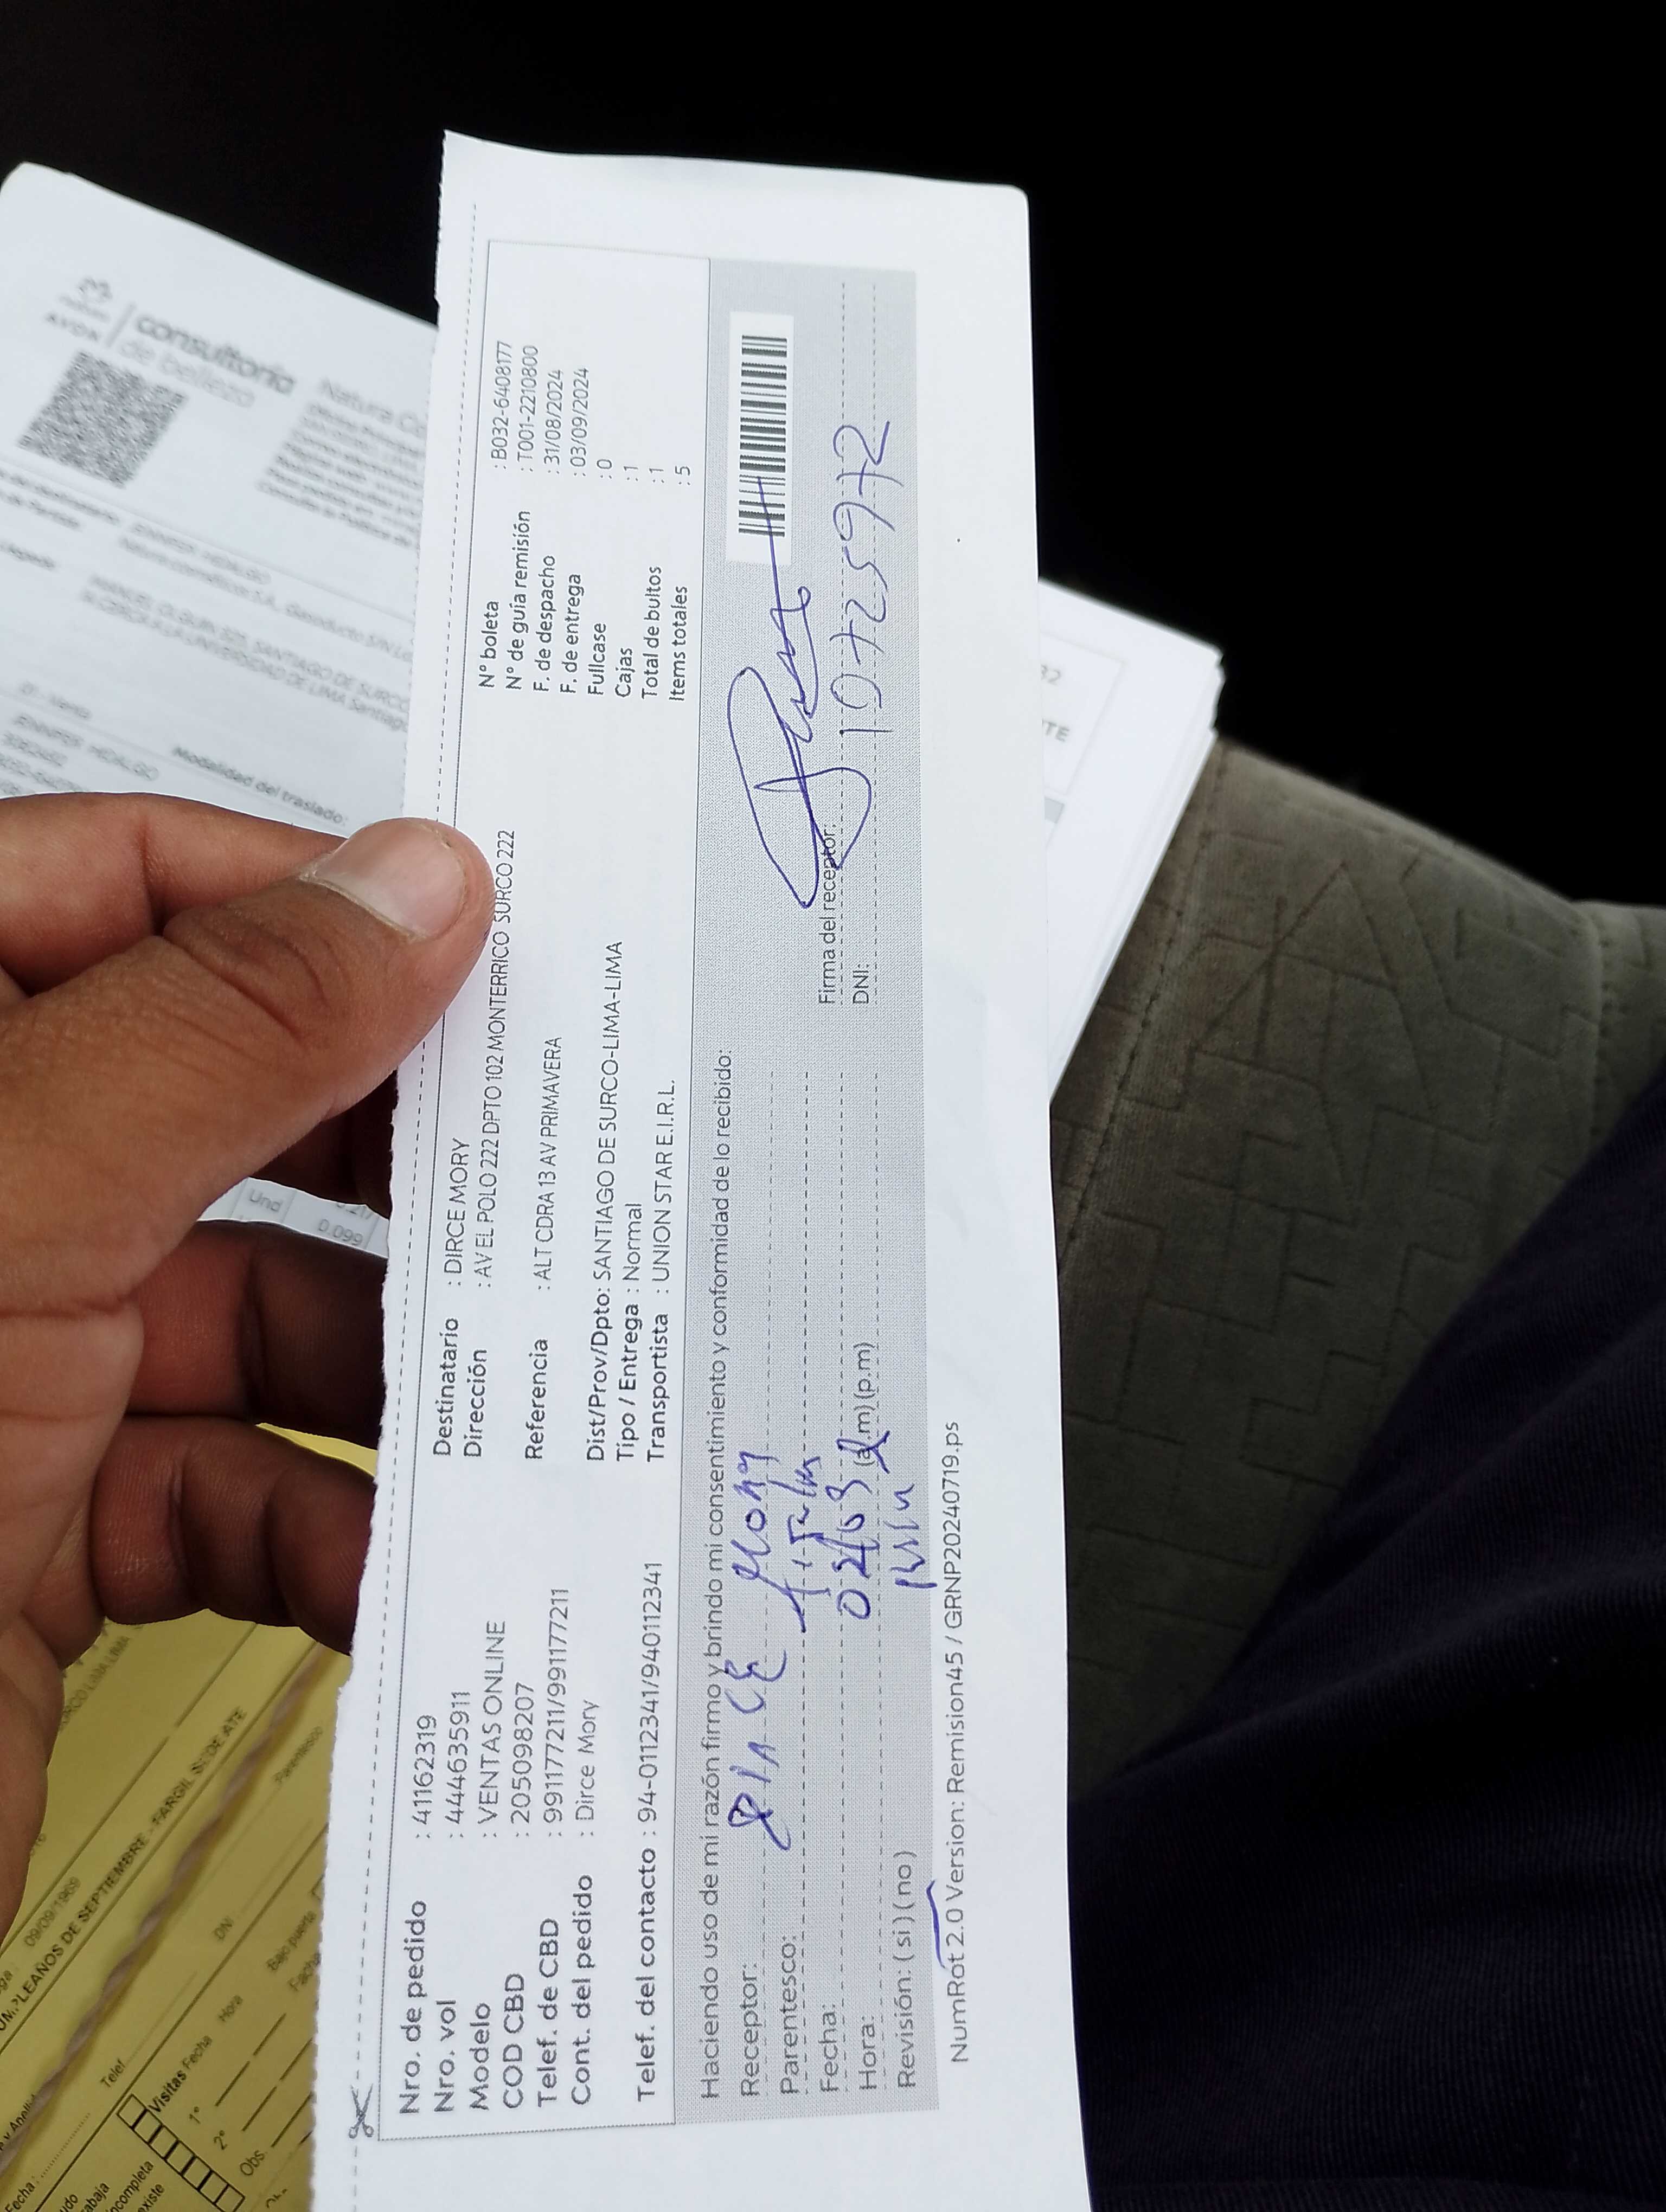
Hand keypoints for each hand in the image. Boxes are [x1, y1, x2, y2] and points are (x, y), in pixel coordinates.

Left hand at [0, 793, 491, 1933]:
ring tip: (515, 1394)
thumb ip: (214, 1029)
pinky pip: (221, 1499)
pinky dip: (323, 1531)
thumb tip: (419, 881)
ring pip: (244, 1317)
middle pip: (214, 1104)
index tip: (478, 945)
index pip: (108, 885)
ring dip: (382, 1370)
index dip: (298, 902)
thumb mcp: (3, 1199)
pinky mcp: (33, 1540)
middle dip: (381, 1155)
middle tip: (544, 1169)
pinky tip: (396, 1562)